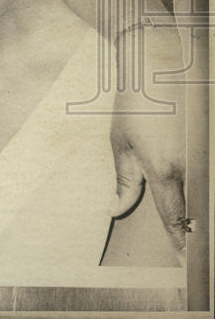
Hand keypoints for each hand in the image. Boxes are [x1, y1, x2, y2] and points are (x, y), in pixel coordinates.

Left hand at [109, 26, 186, 263]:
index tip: (183, 259)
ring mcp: (205, 153)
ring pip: (204, 190)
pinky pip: (207, 169)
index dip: (179, 241)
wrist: (157, 62)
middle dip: (194, 226)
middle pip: (197, 208)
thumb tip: (116, 208)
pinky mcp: (211, 141)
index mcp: (163, 169)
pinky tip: (193, 187)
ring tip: (193, 221)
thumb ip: (123, 180)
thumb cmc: (134, 102)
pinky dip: (201, 178)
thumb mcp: (120, 142)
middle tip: (192, 248)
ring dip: (199, 202)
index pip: (174, 217)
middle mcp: (190, 165)